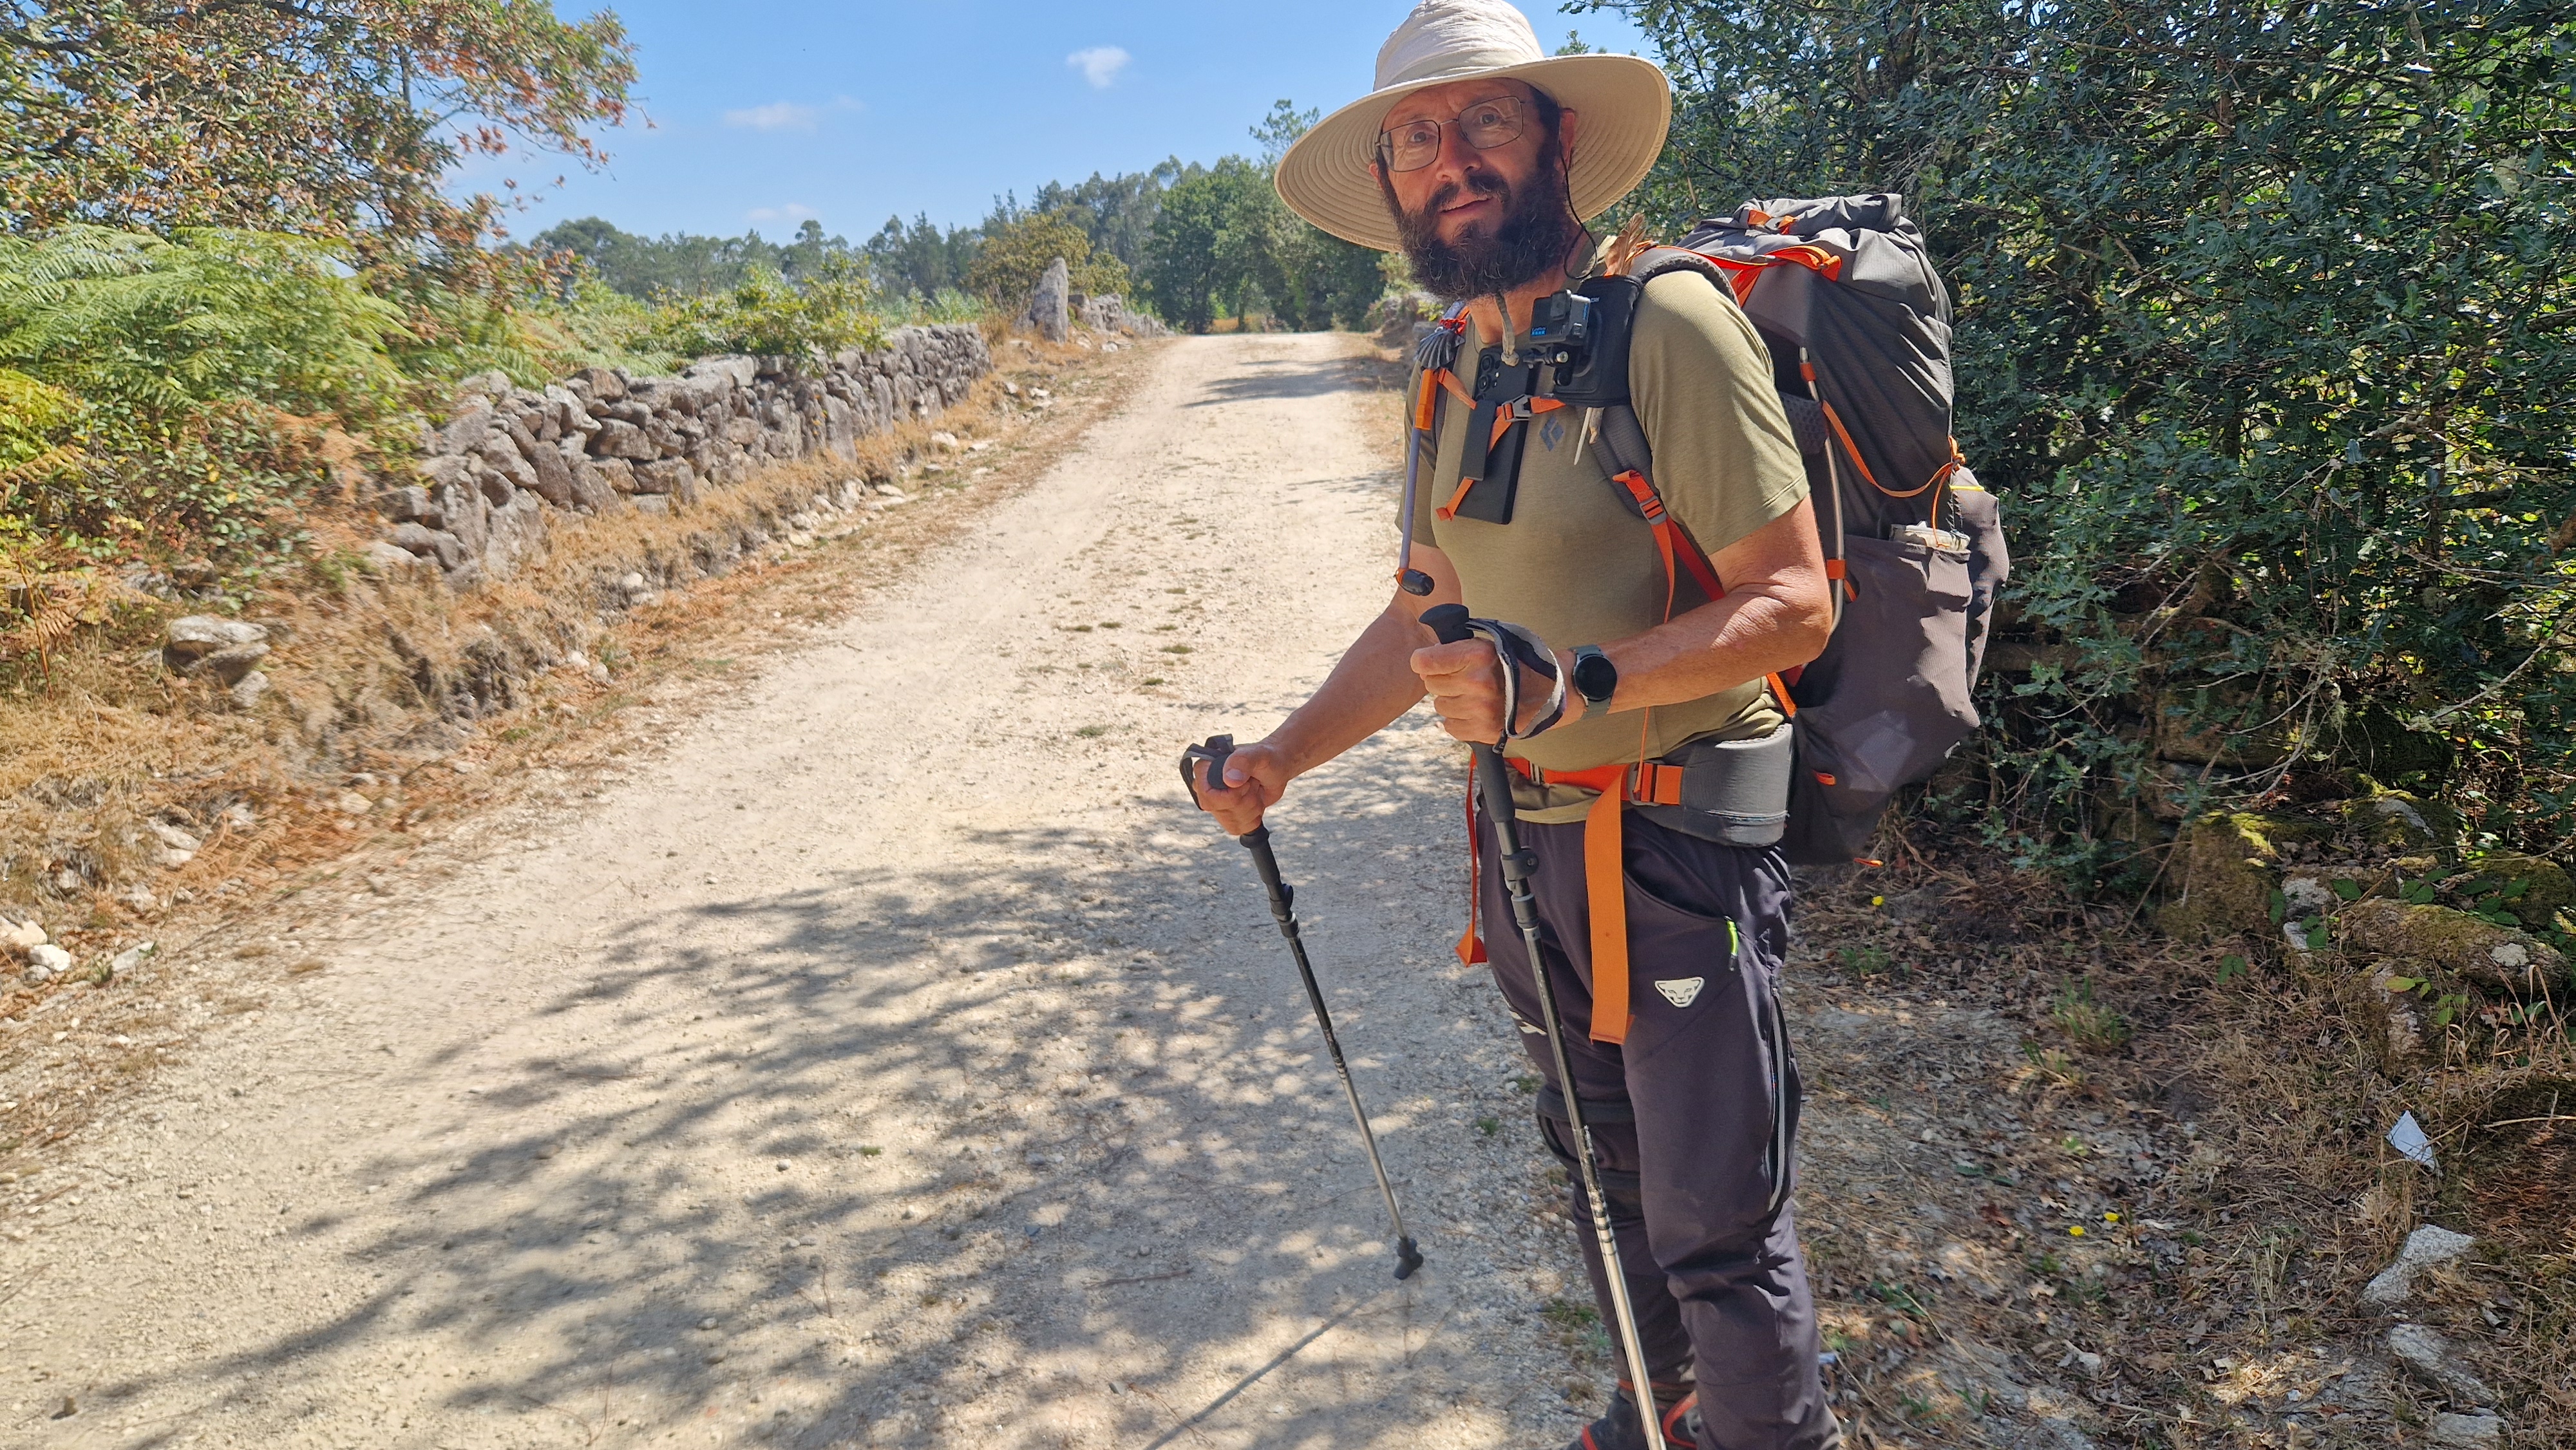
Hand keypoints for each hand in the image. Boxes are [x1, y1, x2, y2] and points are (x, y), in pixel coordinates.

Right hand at [1187, 738, 1290, 835]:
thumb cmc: (1267, 757)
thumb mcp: (1259, 754)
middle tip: (1254, 783)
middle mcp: (1207, 786)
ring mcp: (1216, 801)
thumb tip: (1230, 781)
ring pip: (1230, 822)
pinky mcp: (1226, 813)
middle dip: (1246, 801)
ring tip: (1255, 790)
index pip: (1207, 796)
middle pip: (1220, 812)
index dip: (1230, 796)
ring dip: (1251, 808)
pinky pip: (1236, 828)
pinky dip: (1252, 818)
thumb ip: (1243, 761)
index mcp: (1206, 768)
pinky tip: (1255, 802)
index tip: (1246, 783)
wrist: (1277, 767)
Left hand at [1410, 639, 1565, 743]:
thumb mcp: (1489, 644)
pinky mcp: (1484, 730)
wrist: (1550, 690)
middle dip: (1443, 680)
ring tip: (1472, 695)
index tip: (1427, 662)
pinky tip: (1475, 711)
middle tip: (1462, 678)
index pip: (1424, 661)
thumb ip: (1457, 648)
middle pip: (1431, 684)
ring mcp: (1480, 709)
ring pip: (1440, 706)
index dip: (1423, 661)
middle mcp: (1477, 683)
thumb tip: (1423, 660)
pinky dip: (1458, 720)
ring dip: (1451, 700)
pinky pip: (1451, 726)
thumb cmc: (1516, 664)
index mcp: (1477, 655)